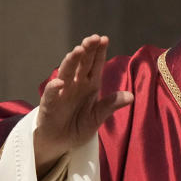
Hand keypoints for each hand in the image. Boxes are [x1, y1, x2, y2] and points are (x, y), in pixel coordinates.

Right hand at [34, 34, 132, 175]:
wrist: (60, 142)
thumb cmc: (78, 126)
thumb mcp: (97, 117)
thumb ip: (111, 105)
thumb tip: (131, 96)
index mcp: (90, 84)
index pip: (95, 64)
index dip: (99, 52)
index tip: (104, 38)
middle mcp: (76, 84)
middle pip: (81, 63)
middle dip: (87, 50)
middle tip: (92, 38)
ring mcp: (61, 92)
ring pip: (66, 72)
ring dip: (71, 61)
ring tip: (77, 51)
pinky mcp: (49, 104)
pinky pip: (51, 94)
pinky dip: (54, 88)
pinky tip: (59, 82)